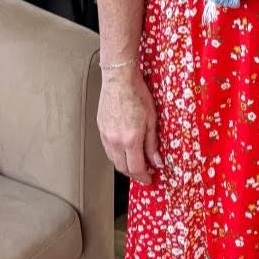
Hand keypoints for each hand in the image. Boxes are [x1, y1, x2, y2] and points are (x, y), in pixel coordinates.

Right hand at [97, 68, 163, 184]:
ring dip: (124, 165)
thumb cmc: (137, 95)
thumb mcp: (152, 119)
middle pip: (123, 168)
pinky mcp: (101, 130)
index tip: (149, 179)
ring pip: (113, 160)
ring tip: (135, 163)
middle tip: (144, 173)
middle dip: (134, 174)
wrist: (119, 80)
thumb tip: (157, 161)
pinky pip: (108, 150)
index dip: (143, 177)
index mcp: (130, 139)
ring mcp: (106, 136)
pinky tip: (124, 151)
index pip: (136, 168)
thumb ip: (153, 143)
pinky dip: (117, 155)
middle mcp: (115, 141)